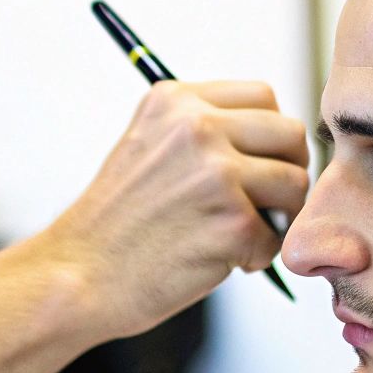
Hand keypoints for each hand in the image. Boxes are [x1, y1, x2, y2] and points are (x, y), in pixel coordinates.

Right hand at [40, 80, 308, 338]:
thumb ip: (200, 128)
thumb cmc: (116, 222)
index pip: (263, 96)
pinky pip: (277, 235)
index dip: (269, 136)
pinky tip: (220, 260)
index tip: (255, 165)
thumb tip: (274, 134)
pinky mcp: (234, 222)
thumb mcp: (147, 145)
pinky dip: (256, 255)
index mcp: (176, 101)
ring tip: (238, 234)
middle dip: (285, 171)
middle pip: (289, 134)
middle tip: (262, 203)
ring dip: (277, 215)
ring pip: (294, 184)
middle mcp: (198, 127)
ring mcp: (218, 173)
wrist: (78, 275)